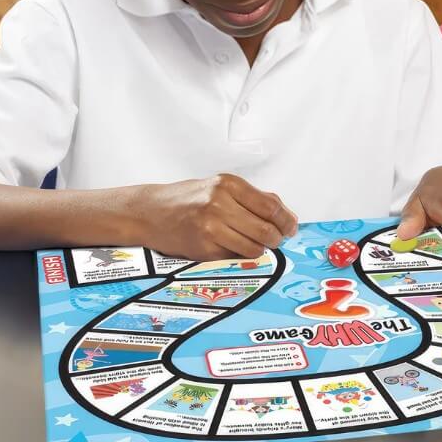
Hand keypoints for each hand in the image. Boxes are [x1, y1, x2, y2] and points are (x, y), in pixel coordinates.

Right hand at [139, 174, 297, 259]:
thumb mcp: (220, 188)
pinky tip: (233, 247)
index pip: (271, 206)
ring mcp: (210, 227)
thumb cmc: (188, 199)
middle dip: (278, 238)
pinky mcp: (203, 248)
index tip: (291, 228)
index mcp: (228, 184)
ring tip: (255, 244)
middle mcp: (219, 204)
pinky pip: (235, 257)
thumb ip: (254, 199)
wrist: (150, 212)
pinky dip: (240, 256)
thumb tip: (287, 216)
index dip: (287, 220)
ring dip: (260, 250)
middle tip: (277, 240)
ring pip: (254, 247)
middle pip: (266, 229)